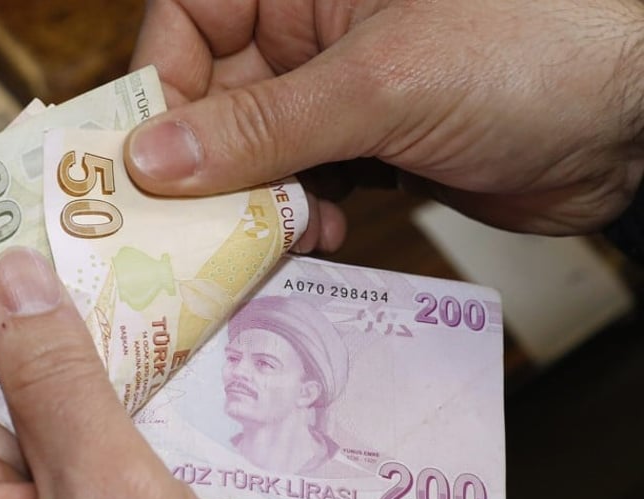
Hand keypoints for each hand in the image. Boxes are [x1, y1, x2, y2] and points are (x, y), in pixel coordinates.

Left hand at [0, 247, 289, 498]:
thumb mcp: (112, 491)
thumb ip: (55, 378)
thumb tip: (11, 282)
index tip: (18, 238)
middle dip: (33, 342)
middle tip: (93, 274)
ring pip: (17, 442)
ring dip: (69, 389)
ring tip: (128, 331)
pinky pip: (47, 483)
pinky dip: (85, 438)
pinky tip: (135, 404)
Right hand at [125, 0, 643, 235]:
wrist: (635, 123)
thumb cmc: (532, 51)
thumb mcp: (381, 84)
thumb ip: (262, 126)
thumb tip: (152, 158)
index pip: (186, 22)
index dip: (155, 89)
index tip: (142, 163)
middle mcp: (308, 31)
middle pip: (209, 100)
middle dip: (201, 168)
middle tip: (191, 229)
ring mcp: (334, 94)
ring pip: (248, 155)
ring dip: (248, 205)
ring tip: (264, 238)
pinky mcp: (363, 148)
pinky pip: (296, 187)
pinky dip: (294, 220)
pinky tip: (316, 237)